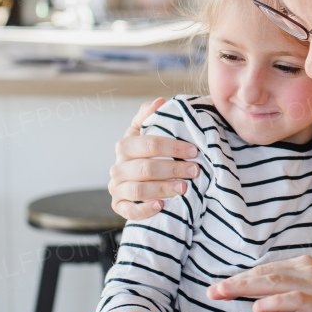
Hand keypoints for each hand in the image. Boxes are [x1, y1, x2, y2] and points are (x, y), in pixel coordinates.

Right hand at [108, 97, 201, 220]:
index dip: (173, 147)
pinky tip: (162, 205)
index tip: (194, 150)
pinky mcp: (118, 206)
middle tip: (195, 170)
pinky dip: (145, 208)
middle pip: (146, 168)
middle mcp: (118, 167)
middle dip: (173, 169)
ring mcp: (116, 187)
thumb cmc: (146, 155)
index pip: (149, 144)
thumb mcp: (145, 133)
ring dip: (163, 188)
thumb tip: (159, 101)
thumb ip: (149, 117)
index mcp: (125, 146)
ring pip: (139, 189)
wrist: (137, 181)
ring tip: (184, 188)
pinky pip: (129, 210)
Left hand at [207, 256, 311, 311]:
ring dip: (244, 287)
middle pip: (264, 274)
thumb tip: (264, 305)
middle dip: (235, 282)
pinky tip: (258, 307)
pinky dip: (274, 302)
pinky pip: (294, 299)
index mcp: (306, 267)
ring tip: (222, 293)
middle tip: (212, 291)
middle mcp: (308, 271)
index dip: (242, 279)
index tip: (221, 287)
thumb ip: (291, 299)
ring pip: (272, 282)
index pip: (267, 271)